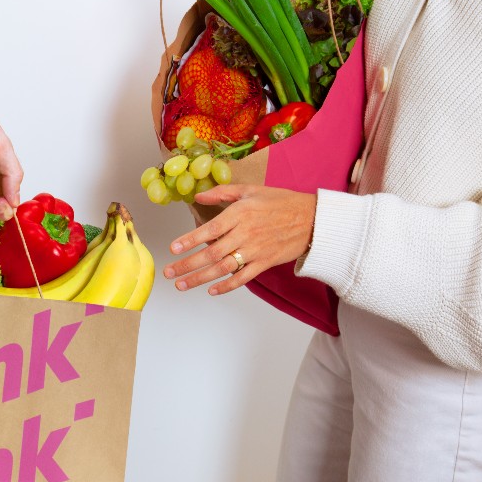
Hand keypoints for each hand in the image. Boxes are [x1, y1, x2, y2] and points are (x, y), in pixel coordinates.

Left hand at [163, 185, 315, 294]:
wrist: (313, 219)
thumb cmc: (281, 202)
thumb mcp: (251, 190)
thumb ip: (222, 193)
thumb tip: (198, 196)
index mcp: (240, 213)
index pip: (209, 229)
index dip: (189, 239)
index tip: (173, 248)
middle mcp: (245, 233)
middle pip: (211, 253)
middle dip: (187, 264)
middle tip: (169, 272)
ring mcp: (255, 250)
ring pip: (223, 268)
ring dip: (200, 278)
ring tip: (182, 285)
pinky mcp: (265, 263)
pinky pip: (243, 278)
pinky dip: (227, 286)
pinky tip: (211, 291)